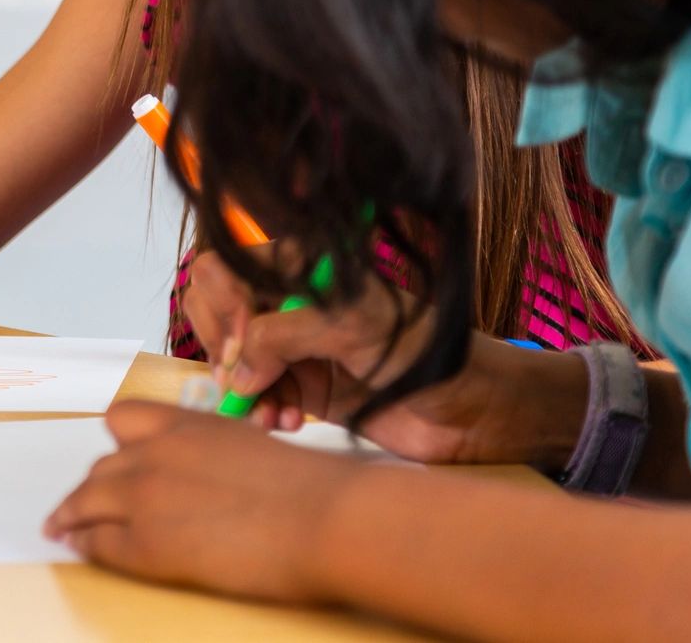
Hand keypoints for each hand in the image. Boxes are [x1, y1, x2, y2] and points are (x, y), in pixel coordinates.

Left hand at [45, 401, 355, 603]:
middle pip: (102, 466)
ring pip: (86, 501)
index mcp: (184, 423)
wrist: (323, 517)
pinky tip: (79, 548)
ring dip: (72, 514)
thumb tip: (211, 476)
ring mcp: (144, 498)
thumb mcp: (251, 446)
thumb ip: (216, 453)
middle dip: (94, 485)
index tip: (111, 460)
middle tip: (84, 502)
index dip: (115, 445)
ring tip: (60, 526)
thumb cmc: (309, 486)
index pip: (122, 420)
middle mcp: (154, 452)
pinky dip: (86, 546)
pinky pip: (99, 544)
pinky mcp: (146, 545)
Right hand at [181, 247, 554, 463]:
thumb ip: (282, 335)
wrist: (472, 412)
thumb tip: (233, 370)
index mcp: (302, 269)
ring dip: (243, 389)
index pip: (227, 267)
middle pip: (217, 311)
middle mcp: (291, 303)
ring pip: (232, 361)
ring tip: (269, 414)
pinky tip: (282, 422)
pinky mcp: (304, 390)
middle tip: (243, 377)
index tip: (243, 337)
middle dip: (223, 348)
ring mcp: (295, 347)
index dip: (223, 302)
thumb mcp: (350, 328)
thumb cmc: (424, 352)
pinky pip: (257, 396)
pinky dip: (261, 411)